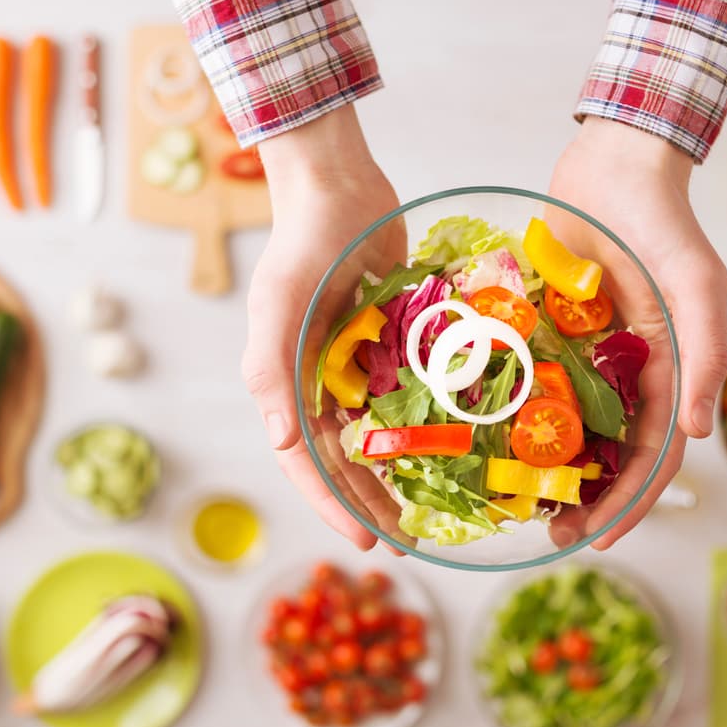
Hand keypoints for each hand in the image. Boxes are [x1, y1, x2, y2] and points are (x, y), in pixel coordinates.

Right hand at [246, 106, 403, 548]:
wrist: (339, 186)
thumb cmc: (301, 242)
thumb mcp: (278, 304)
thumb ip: (271, 371)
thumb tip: (281, 441)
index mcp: (287, 383)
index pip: (306, 461)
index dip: (333, 505)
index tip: (366, 540)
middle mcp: (319, 382)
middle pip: (343, 458)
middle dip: (369, 502)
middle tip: (405, 540)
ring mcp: (356, 365)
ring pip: (377, 435)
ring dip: (399, 472)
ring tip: (429, 509)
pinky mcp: (390, 343)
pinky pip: (407, 395)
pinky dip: (424, 423)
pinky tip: (455, 446)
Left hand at [546, 118, 726, 549]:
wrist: (613, 160)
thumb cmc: (663, 219)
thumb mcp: (697, 282)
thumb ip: (706, 353)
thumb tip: (705, 431)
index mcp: (669, 371)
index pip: (656, 456)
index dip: (631, 502)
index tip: (596, 538)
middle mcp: (627, 372)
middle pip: (611, 454)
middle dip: (587, 499)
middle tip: (548, 533)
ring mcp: (585, 354)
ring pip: (569, 427)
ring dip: (549, 469)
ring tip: (517, 503)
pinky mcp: (548, 330)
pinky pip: (531, 381)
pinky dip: (516, 415)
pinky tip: (485, 439)